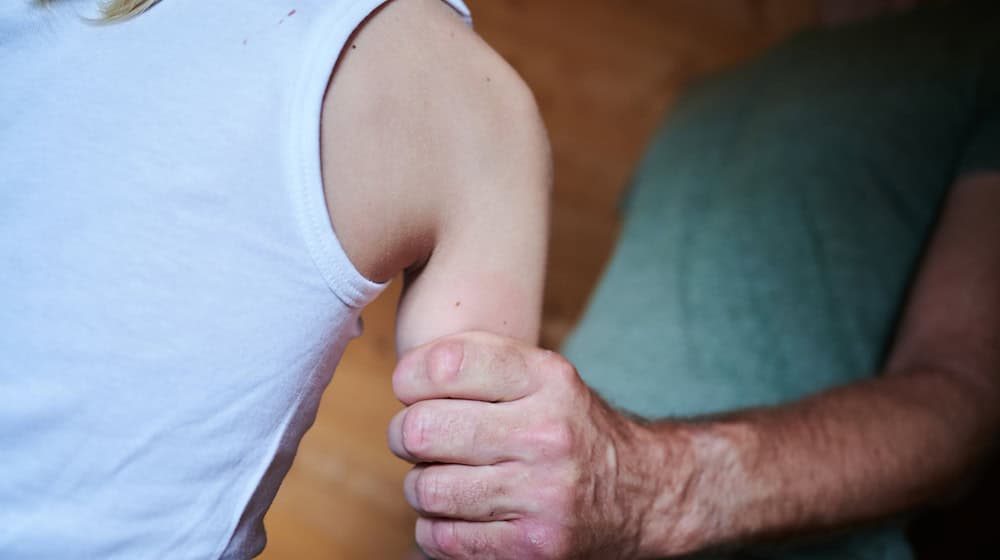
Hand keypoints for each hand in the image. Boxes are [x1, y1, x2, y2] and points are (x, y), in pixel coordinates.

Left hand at [387, 332, 686, 558]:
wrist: (644, 493)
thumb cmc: (572, 429)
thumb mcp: (545, 376)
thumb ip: (482, 361)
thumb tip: (406, 377)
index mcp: (548, 380)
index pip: (447, 364)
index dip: (409, 377)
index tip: (410, 388)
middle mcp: (548, 434)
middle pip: (423, 429)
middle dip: (404, 434)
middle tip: (414, 438)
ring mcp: (542, 495)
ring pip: (426, 488)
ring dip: (421, 485)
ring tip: (440, 478)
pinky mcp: (533, 547)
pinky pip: (441, 538)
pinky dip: (435, 527)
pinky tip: (457, 513)